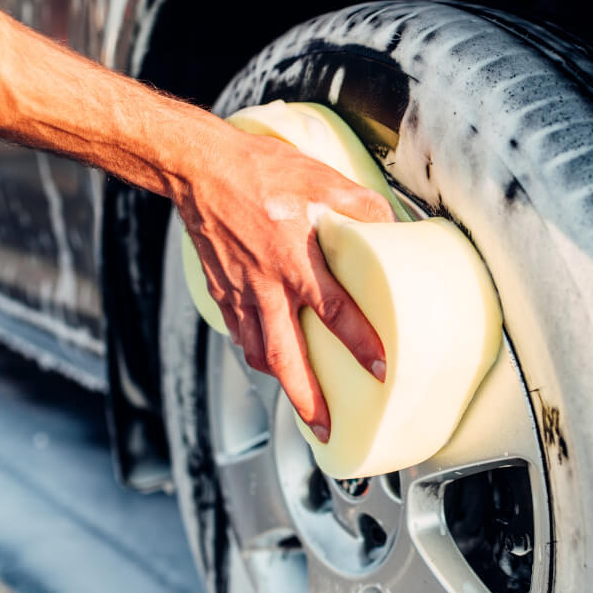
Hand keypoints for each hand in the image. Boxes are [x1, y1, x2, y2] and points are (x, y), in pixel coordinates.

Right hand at [173, 126, 394, 441]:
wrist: (197, 166)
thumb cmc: (259, 170)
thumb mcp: (321, 178)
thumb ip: (361, 204)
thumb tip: (394, 223)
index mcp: (295, 260)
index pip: (335, 313)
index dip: (359, 344)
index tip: (380, 370)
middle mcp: (266, 285)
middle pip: (287, 357)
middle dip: (307, 399)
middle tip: (325, 426)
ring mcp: (238, 291)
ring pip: (258, 351)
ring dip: (281, 381)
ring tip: (301, 399)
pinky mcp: (219, 288)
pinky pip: (239, 331)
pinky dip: (254, 349)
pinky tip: (267, 353)